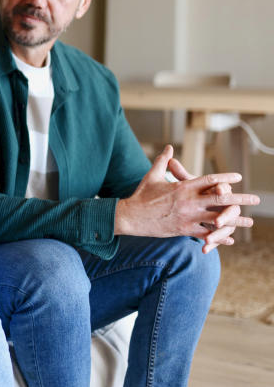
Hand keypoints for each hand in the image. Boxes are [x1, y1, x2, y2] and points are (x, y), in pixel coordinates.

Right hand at [115, 145, 258, 242]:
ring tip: (249, 221)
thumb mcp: (152, 175)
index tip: (238, 177)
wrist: (131, 216)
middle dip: (240, 199)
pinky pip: (206, 234)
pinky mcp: (183, 230)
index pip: (210, 180)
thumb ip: (164, 161)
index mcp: (183, 187)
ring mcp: (188, 217)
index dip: (226, 178)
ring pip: (218, 219)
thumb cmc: (141, 195)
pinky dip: (219, 237)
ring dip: (236, 220)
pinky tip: (231, 239)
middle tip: (255, 199)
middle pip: (221, 199)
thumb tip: (169, 148)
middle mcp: (189, 201)